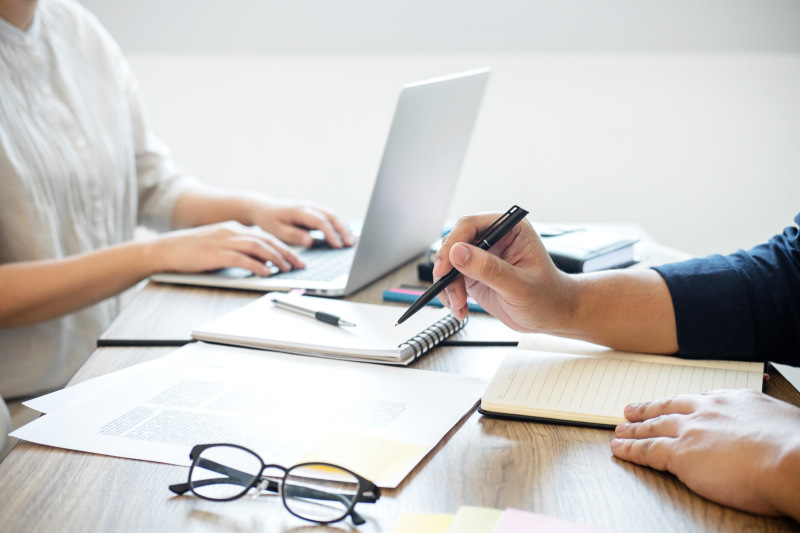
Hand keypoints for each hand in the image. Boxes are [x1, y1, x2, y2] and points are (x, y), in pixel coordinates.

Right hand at [148, 221, 304, 275]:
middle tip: (299, 264)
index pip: (264, 236)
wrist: (163, 250)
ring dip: (274, 258)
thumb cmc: (189, 251)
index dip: (283, 247)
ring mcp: (223, 241)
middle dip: (285, 252)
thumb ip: (237, 250)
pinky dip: (256, 265)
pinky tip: (266, 272)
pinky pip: (241, 258)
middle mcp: (230, 231)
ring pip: (257, 246)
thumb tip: (259, 262)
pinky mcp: (215, 253)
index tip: (296, 258)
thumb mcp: (217, 246)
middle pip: (265, 240)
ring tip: (286, 268)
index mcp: (232, 228)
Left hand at [246, 198, 354, 248]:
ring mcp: (314, 206)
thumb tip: (310, 241)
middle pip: (332, 215)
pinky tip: (346, 236)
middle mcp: (309, 206)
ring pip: (335, 214)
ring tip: (352, 241)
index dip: (330, 233)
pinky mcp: (317, 211)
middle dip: (343, 229)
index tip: (338, 245)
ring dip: (345, 227)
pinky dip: (341, 225)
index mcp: (299, 210)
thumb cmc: (270, 221)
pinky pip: (332, 216)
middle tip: (350, 244)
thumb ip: (294, 235)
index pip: (320, 221)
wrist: (265, 208)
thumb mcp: (277, 230)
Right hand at [434, 212, 573, 331]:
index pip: (471, 225)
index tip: (445, 266)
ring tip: (459, 305)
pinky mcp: (474, 275)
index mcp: (509, 229)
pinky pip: (451, 280)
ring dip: (447, 286)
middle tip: (447, 289)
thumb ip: (489, 269)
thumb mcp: (519, 285)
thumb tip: (458, 253)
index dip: (453, 243)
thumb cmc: (547, 296)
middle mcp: (493, 239)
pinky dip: (450, 296)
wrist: (552, 315)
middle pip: (454, 243)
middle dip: (447, 268)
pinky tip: (460, 309)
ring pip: (449, 263)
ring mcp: (481, 257)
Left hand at [611, 390, 799, 518]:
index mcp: (733, 400)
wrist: (791, 460)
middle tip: (631, 410)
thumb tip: (765, 432)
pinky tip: (619, 448)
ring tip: (620, 429)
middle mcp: (707, 410)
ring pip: (653, 427)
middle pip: (669, 408)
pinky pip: (647, 450)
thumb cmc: (796, 447)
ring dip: (633, 429)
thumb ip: (761, 422)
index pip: (698, 400)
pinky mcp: (680, 453)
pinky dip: (629, 449)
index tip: (672, 405)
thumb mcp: (780, 420)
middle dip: (648, 410)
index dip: (680, 404)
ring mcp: (691, 430)